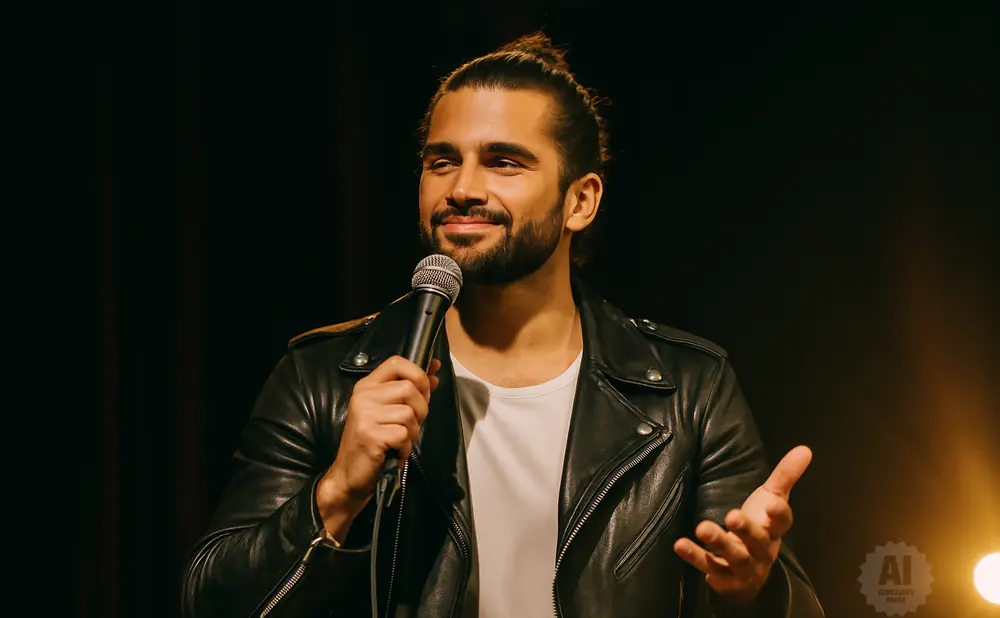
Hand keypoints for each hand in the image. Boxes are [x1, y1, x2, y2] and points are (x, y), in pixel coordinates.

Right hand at [317, 356, 440, 526]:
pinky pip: (404, 434)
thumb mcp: (388, 411)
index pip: (396, 362)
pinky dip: (406, 447)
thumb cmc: (372, 443)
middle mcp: (363, 396)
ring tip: (399, 441)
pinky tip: (395, 452)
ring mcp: (365, 415)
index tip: (424, 389)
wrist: (349, 475)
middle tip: (410, 426)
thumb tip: (434, 372)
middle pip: (410, 388)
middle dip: (420, 409)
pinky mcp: (370, 435)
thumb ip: (410, 391)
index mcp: (367, 386)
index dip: (418, 373)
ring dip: (413, 432)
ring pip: (409, 413)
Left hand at [673, 445, 812, 603]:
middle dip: (746, 530)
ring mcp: (744, 567)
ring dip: (719, 543)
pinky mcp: (724, 578)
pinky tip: (682, 546)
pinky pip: (710, 569)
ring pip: (735, 558)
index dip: (779, 514)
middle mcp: (763, 551)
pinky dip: (697, 559)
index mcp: (774, 530)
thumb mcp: (771, 498)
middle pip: (758, 542)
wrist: (750, 572)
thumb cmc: (760, 526)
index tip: (772, 503)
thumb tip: (805, 449)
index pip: (783, 523)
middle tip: (731, 515)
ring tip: (702, 528)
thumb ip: (785, 476)